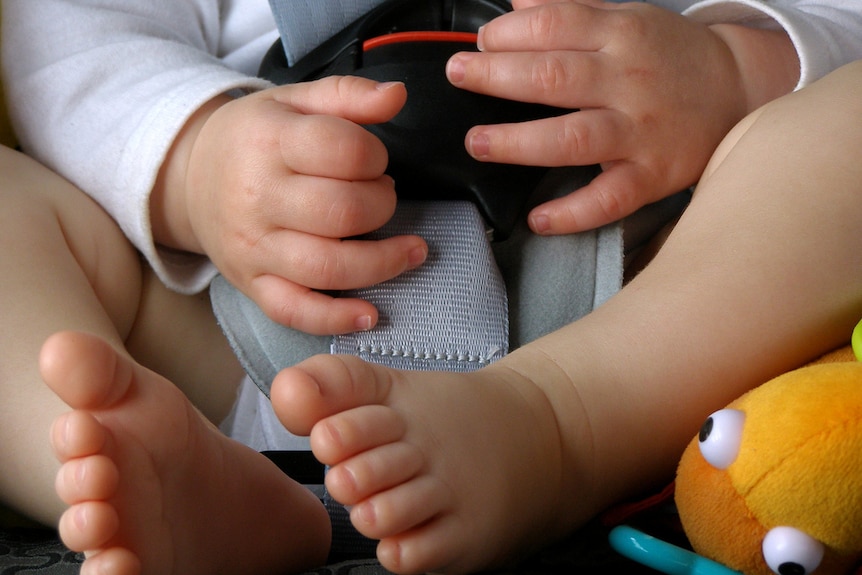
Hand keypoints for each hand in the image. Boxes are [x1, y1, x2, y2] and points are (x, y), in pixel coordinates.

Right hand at [154, 76, 427, 334]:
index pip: (342, 151)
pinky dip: (334, 318)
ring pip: (327, 266)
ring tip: (411, 250)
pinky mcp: (252, 283)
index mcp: (268, 142)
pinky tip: (369, 314)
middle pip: (342, 212)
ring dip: (382, 263)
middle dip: (382, 205)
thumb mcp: (295, 101)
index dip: (375, 156)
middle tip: (381, 196)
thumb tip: (398, 95)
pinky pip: (294, 310)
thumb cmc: (255, 138)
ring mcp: (253, 246)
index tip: (375, 160)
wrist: (191, 178)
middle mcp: (257, 197)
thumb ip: (349, 96)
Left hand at [446, 0, 794, 233]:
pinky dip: (571, 212)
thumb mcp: (626, 18)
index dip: (510, 32)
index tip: (480, 43)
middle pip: (554, 78)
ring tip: (477, 141)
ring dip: (518, 142)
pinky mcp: (651, 176)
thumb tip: (515, 6)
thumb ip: (569, 12)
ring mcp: (640, 132)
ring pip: (572, 138)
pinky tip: (538, 218)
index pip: (556, 25)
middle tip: (459, 75)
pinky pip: (608, 198)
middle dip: (497, 76)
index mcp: (620, 35)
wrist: (737, 88)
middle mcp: (628, 81)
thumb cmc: (670, 55)